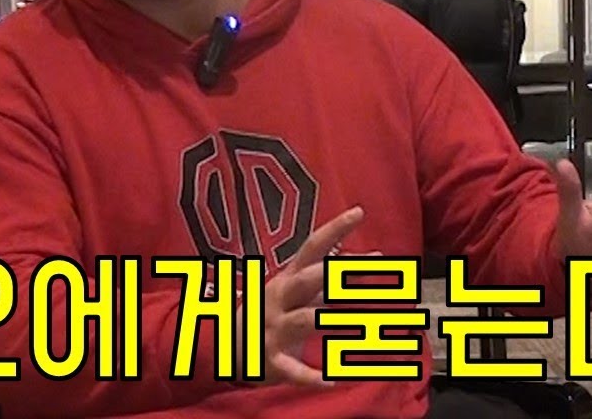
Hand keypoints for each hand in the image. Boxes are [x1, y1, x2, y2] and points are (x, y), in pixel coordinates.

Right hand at [238, 206, 364, 387]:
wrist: (225, 346)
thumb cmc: (271, 313)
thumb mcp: (296, 291)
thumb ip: (330, 277)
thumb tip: (366, 258)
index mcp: (288, 279)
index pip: (312, 247)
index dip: (335, 229)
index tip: (358, 212)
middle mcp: (280, 299)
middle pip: (306, 280)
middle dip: (332, 273)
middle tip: (362, 268)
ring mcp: (274, 328)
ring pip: (302, 320)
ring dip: (327, 320)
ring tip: (357, 324)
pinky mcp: (272, 359)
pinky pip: (293, 369)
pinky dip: (311, 376)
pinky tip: (332, 380)